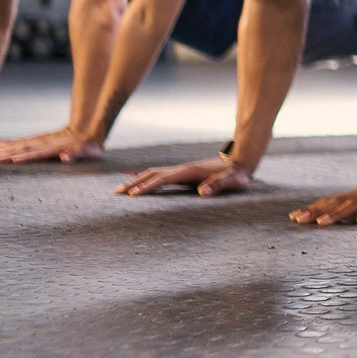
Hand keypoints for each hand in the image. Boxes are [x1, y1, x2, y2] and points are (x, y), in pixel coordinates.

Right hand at [0, 127, 103, 163]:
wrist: (86, 130)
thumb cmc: (88, 146)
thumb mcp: (88, 151)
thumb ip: (76, 154)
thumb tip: (66, 157)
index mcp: (53, 146)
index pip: (34, 152)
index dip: (21, 156)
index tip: (6, 159)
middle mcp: (41, 142)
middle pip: (17, 146)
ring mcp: (36, 140)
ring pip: (12, 143)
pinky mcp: (33, 141)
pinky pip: (14, 143)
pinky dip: (1, 145)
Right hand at [116, 157, 250, 196]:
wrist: (240, 163)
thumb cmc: (236, 175)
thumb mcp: (233, 181)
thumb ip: (219, 185)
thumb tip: (203, 192)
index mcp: (190, 171)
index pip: (164, 179)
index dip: (149, 186)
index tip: (133, 194)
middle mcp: (182, 169)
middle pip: (152, 175)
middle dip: (134, 183)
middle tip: (116, 193)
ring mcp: (181, 170)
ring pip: (153, 174)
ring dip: (135, 181)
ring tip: (119, 190)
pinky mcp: (182, 174)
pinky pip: (159, 176)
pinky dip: (145, 178)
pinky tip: (133, 180)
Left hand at [288, 186, 356, 225]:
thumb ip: (349, 213)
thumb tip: (327, 222)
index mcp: (356, 196)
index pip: (330, 201)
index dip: (312, 208)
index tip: (294, 217)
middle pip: (336, 203)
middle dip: (316, 211)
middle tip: (299, 220)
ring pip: (354, 206)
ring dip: (336, 214)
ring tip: (322, 223)